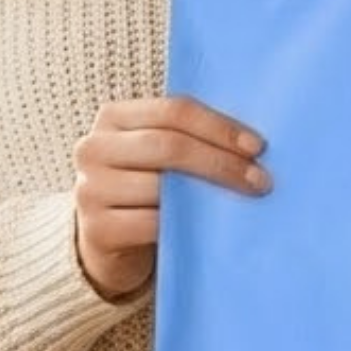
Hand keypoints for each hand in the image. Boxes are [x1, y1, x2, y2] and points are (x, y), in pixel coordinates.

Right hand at [72, 96, 269, 301]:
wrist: (106, 240)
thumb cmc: (144, 188)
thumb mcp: (156, 154)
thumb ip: (187, 138)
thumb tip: (251, 143)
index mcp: (113, 117)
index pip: (173, 111)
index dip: (219, 126)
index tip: (257, 146)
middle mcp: (93, 148)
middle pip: (168, 146)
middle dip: (221, 162)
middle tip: (260, 180)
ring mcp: (90, 189)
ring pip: (161, 187)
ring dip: (210, 196)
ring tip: (243, 203)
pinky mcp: (97, 229)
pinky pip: (152, 223)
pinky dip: (187, 226)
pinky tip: (210, 229)